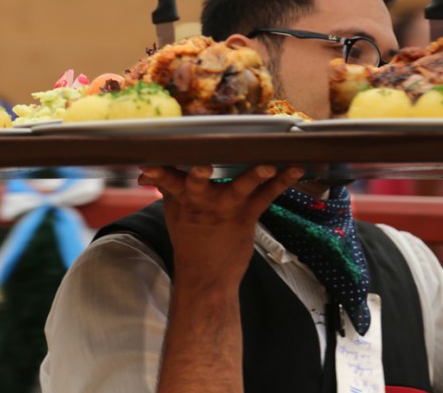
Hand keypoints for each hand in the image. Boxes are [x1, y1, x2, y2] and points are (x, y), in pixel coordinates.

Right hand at [138, 165, 303, 291]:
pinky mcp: (246, 216)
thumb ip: (166, 186)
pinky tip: (295, 169)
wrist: (206, 277)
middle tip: (202, 165)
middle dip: (199, 174)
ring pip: (240, 187)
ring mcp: (226, 208)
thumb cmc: (189, 240)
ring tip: (267, 165)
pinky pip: (266, 196)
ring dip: (254, 175)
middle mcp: (202, 201)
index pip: (166, 181)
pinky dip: (281, 182)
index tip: (148, 166)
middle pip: (198, 183)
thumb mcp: (173, 211)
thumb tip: (146, 172)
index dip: (157, 173)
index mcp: (182, 198)